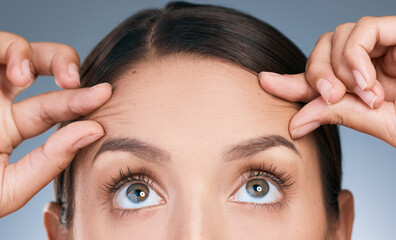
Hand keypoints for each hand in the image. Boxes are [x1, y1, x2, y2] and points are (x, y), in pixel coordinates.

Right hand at [0, 31, 111, 216]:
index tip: (105, 96)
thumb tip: (94, 131)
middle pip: (41, 69)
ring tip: (27, 76)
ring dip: (31, 56)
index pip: (54, 109)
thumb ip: (50, 161)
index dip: (81, 101)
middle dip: (65, 66)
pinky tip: (15, 71)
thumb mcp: (7, 188)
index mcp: (11, 128)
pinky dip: (6, 51)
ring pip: (14, 50)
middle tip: (77, 80)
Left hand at [258, 16, 395, 146]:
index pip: (318, 80)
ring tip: (364, 94)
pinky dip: (355, 55)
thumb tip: (296, 123)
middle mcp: (372, 62)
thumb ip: (344, 115)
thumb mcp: (380, 122)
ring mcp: (385, 45)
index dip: (290, 81)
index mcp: (365, 85)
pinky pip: (363, 29)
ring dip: (339, 69)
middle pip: (321, 51)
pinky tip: (367, 80)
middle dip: (317, 74)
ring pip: (336, 37)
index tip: (265, 82)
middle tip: (331, 97)